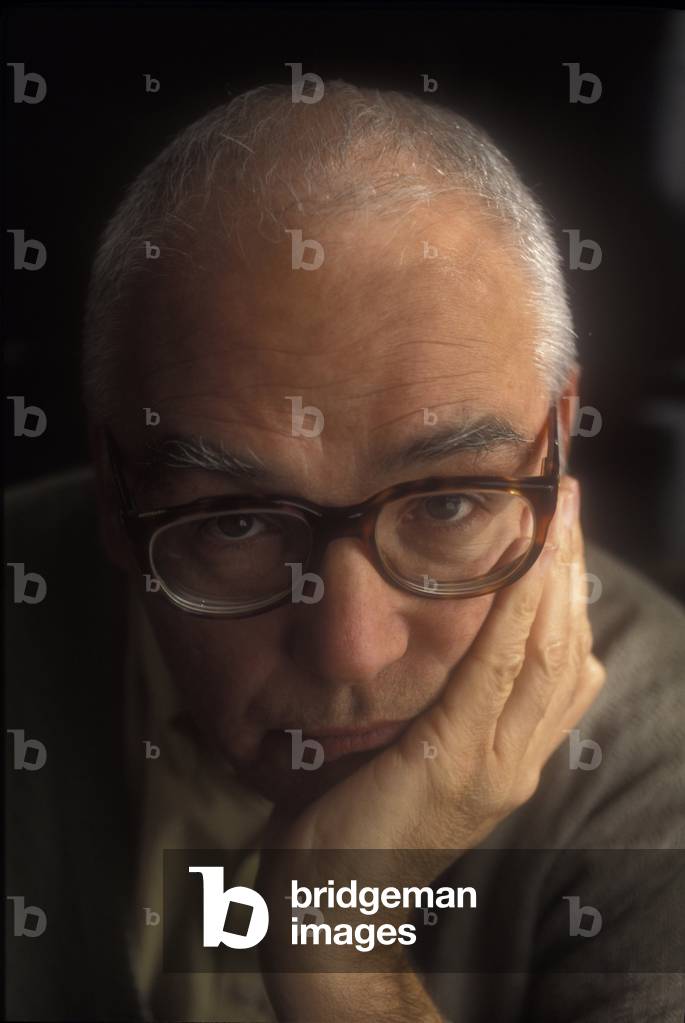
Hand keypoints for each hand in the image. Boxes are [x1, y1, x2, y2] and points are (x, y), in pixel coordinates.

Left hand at [262, 475, 605, 862]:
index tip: (568, 536)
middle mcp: (519, 759)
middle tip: (572, 500)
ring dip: (556, 573)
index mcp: (513, 757)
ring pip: (548, 652)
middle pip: (569, 647)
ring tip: (560, 513)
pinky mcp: (453, 760)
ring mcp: (495, 763)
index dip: (574, 595)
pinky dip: (518, 612)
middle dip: (573, 567)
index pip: (566, 666)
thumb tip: (465, 659)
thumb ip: (456, 714)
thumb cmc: (363, 821)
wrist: (334, 903)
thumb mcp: (423, 759)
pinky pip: (496, 671)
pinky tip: (528, 564)